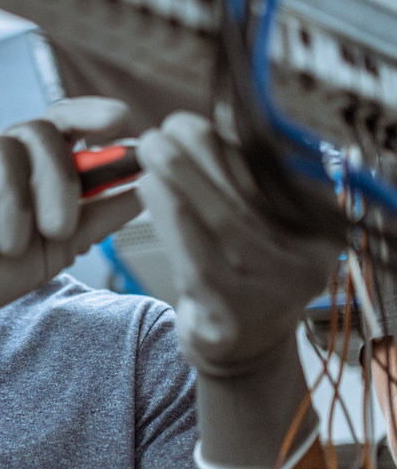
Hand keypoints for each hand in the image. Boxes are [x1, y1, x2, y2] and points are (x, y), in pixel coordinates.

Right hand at [0, 97, 141, 366]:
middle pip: (43, 133)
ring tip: (4, 249)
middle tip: (56, 230)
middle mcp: (7, 150)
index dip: (94, 114)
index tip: (122, 120)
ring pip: (6, 156)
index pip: (69, 122)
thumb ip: (97, 215)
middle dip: (57, 182)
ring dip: (13, 211)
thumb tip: (149, 186)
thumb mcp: (56, 248)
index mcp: (39, 165)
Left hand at [137, 111, 342, 468]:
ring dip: (182, 177)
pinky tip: (149, 187)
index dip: (230, 143)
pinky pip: (199, 261)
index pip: (275, 175)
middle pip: (251, 194)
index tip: (190, 121)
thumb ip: (243, 180)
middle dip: (201, 153)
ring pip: (224, 222)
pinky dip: (172, 219)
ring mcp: (273, 292)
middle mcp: (307, 260)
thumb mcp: (258, 223)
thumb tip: (212, 120)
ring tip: (150, 148)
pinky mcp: (232, 317)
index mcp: (318, 228)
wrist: (241, 348)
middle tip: (162, 129)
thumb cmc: (241, 270)